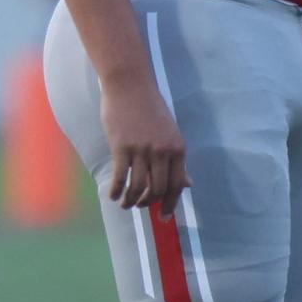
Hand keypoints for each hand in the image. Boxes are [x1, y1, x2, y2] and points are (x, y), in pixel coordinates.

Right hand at [100, 77, 189, 215]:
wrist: (130, 84)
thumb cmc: (149, 108)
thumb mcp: (170, 134)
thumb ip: (177, 160)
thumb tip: (188, 184)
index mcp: (178, 149)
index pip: (176, 185)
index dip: (170, 204)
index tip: (164, 217)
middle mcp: (162, 151)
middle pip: (157, 189)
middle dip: (148, 203)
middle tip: (140, 206)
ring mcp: (142, 149)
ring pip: (139, 186)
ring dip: (132, 200)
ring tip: (125, 204)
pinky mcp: (122, 147)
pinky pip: (121, 176)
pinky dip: (117, 190)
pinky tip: (113, 195)